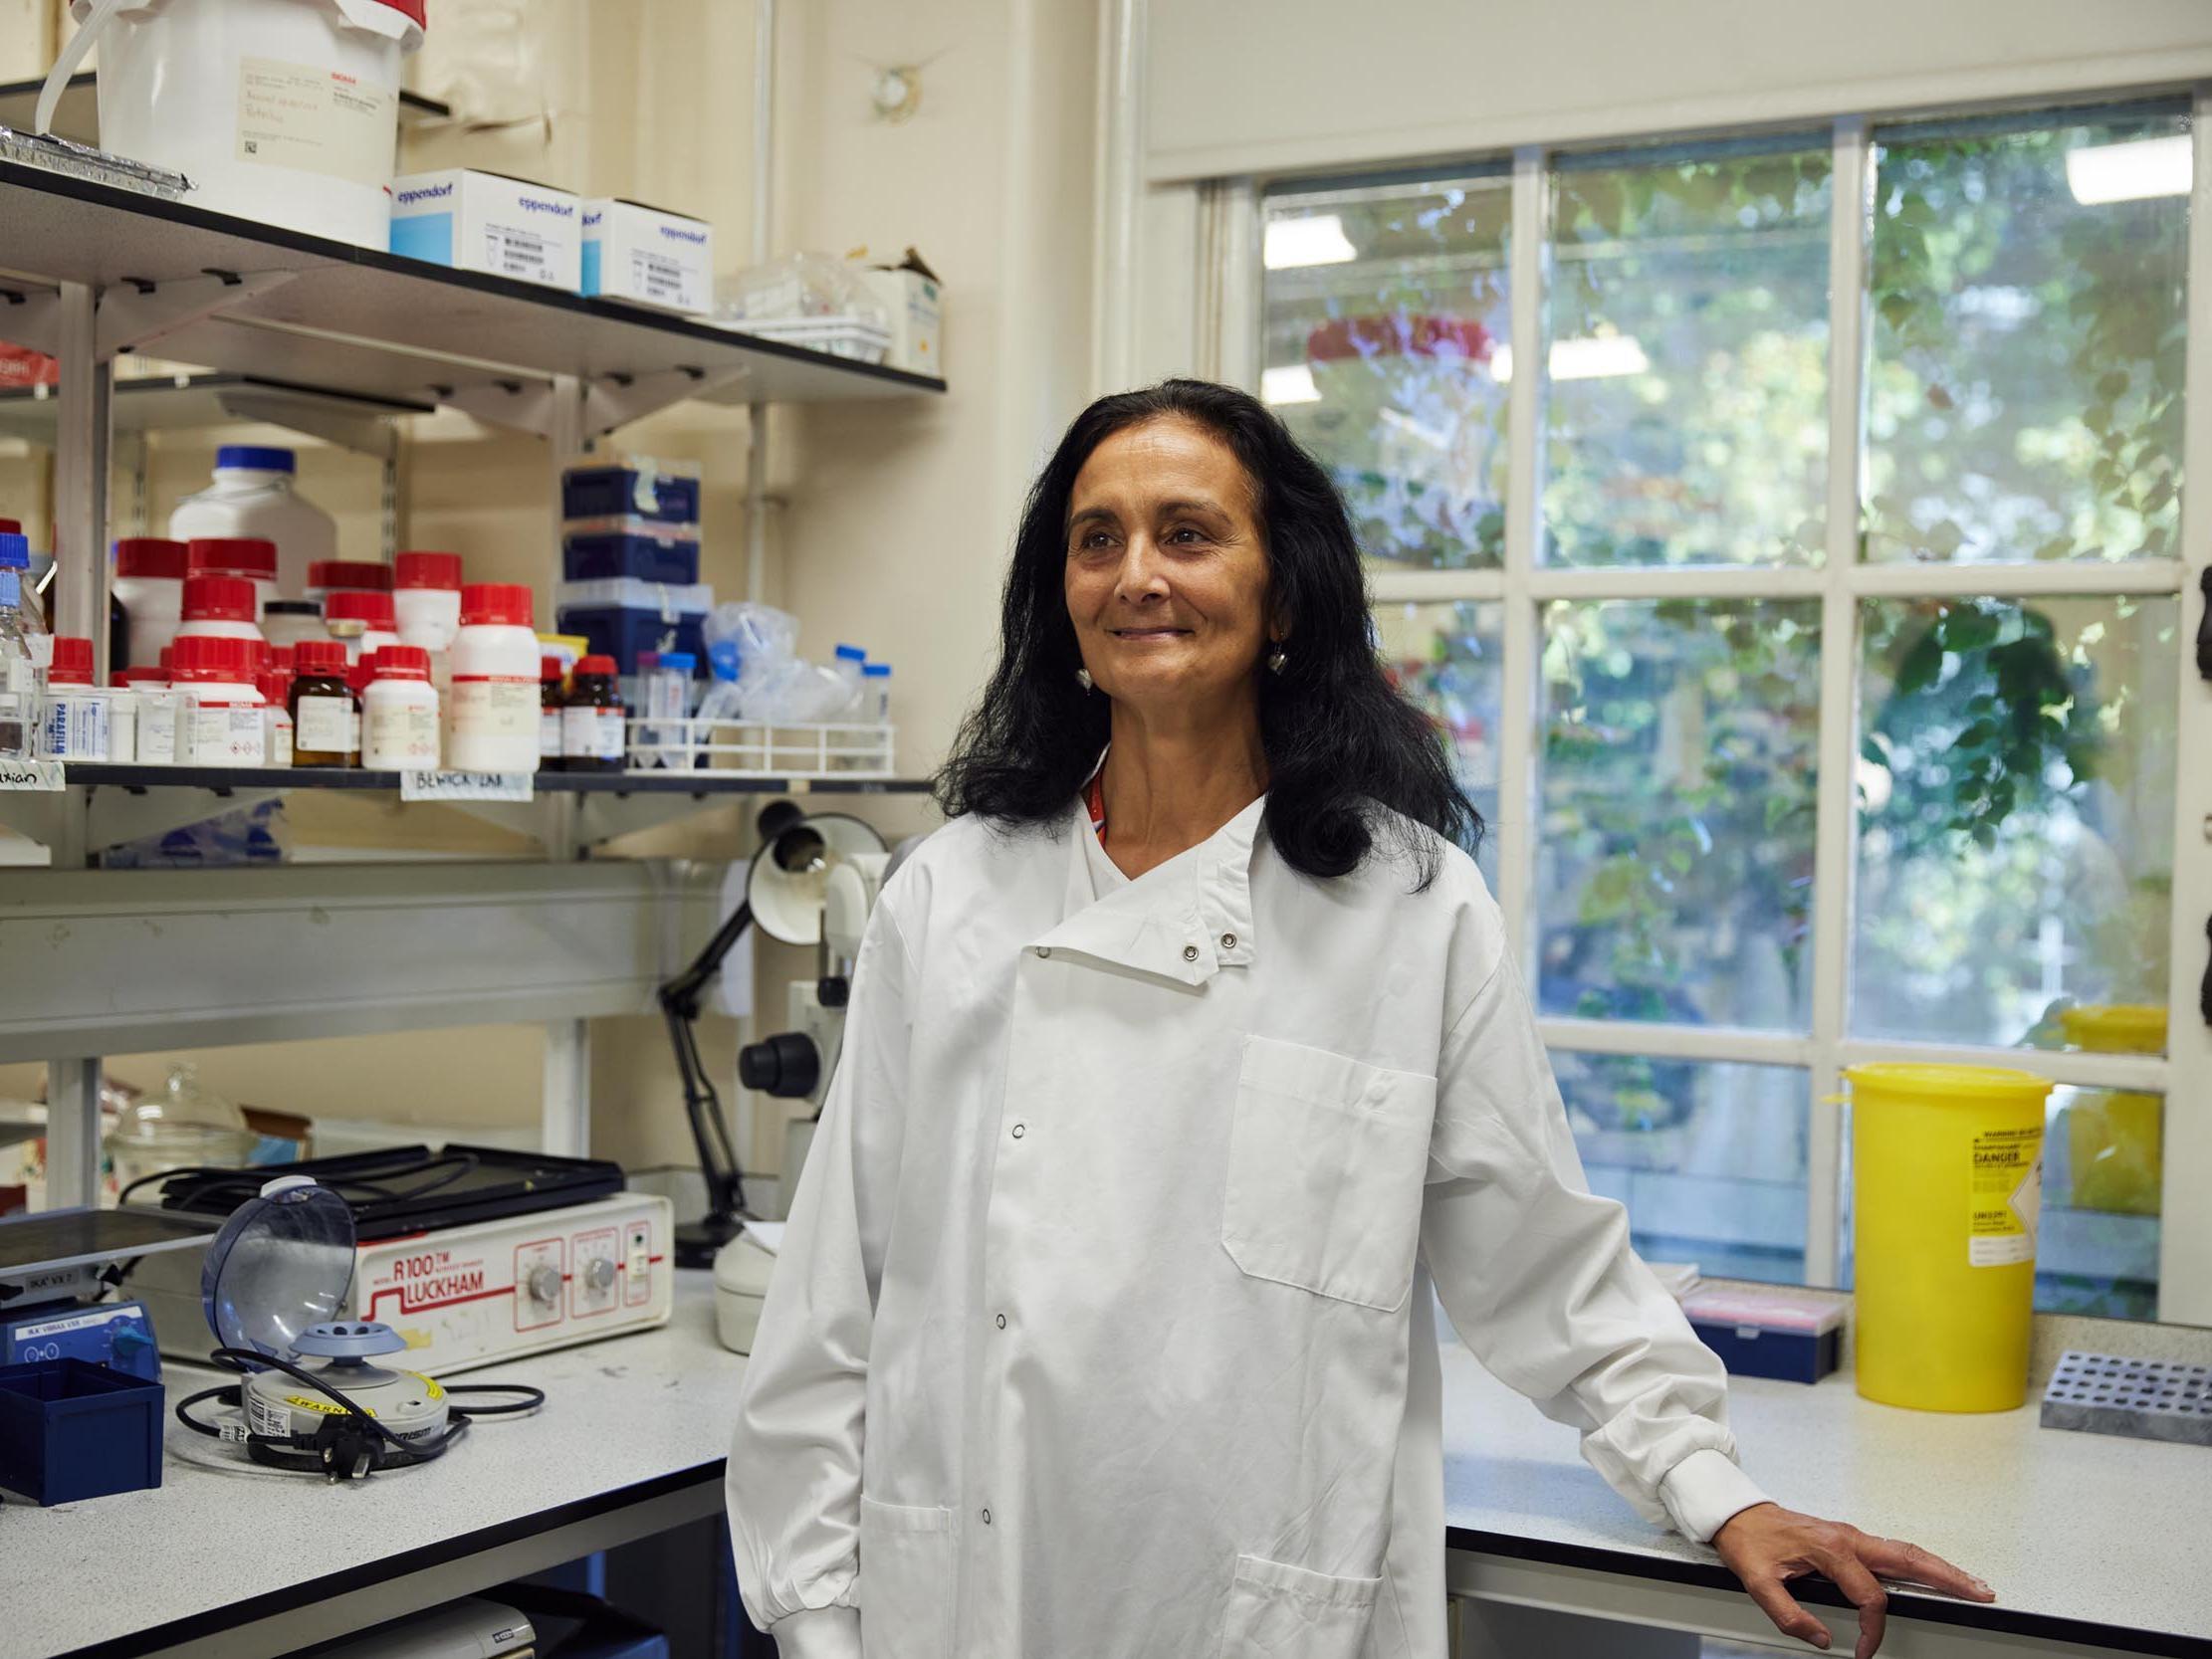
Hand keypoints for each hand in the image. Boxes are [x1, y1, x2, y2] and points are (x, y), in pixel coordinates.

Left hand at [1711, 1502, 1993, 1657]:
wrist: (1737, 1513)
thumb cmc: (1749, 1541)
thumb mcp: (1756, 1581)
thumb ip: (1788, 1614)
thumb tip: (1823, 1639)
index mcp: (1830, 1550)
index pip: (1870, 1596)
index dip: (1873, 1629)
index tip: (1864, 1651)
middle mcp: (1848, 1538)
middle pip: (1909, 1558)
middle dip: (1948, 1577)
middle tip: (1980, 1593)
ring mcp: (1852, 1535)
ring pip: (1907, 1551)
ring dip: (1941, 1568)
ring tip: (1972, 1584)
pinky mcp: (1850, 1538)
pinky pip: (1894, 1549)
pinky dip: (1922, 1561)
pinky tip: (1935, 1572)